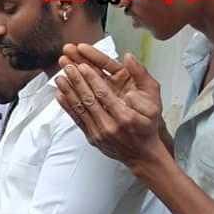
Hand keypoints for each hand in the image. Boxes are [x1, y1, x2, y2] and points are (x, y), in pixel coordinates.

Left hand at [54, 46, 163, 166]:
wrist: (142, 154)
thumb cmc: (147, 127)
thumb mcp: (154, 103)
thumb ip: (142, 79)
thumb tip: (128, 58)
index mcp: (124, 116)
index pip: (103, 94)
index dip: (91, 79)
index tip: (82, 65)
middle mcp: (109, 125)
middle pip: (88, 99)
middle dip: (76, 81)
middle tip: (67, 66)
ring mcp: (98, 133)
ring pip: (80, 109)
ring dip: (68, 92)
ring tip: (60, 77)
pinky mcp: (91, 137)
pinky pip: (77, 120)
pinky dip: (67, 107)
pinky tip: (60, 95)